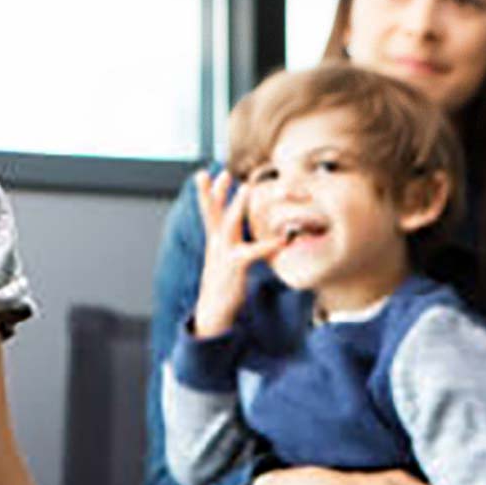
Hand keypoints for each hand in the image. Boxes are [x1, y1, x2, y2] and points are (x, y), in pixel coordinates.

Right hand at [188, 169, 280, 336]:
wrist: (213, 312)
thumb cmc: (222, 285)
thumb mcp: (221, 261)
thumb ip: (228, 245)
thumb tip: (235, 236)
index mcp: (214, 241)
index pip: (209, 212)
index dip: (207, 193)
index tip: (205, 173)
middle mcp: (216, 244)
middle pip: (214, 212)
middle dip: (217, 191)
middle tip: (223, 173)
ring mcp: (223, 254)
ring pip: (229, 223)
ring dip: (238, 204)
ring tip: (247, 187)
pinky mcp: (235, 266)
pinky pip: (252, 252)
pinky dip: (267, 245)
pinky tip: (280, 239)